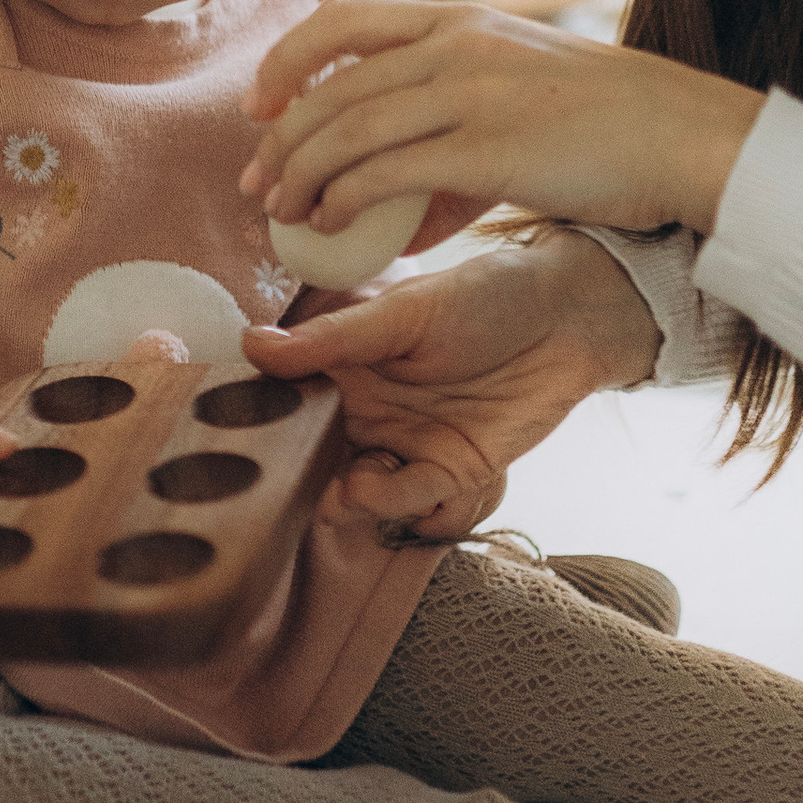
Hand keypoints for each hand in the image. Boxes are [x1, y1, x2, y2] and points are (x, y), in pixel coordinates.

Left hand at [243, 0, 760, 247]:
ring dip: (299, 173)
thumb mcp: (520, 97)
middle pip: (331, 82)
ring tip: (279, 212)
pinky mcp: (486, 148)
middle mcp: (455, 45)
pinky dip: (342, 200)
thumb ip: (454, 144)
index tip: (261, 104)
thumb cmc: (607, 126)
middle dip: (279, 134)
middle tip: (254, 180)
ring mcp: (469, 93)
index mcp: (460, 21)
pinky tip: (327, 225)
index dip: (289, 60)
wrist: (679, 133)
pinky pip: (386, 173)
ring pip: (347, 128)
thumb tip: (403, 218)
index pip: (346, 20)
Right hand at [244, 232, 660, 541]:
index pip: (290, 401)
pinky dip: (392, 506)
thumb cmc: (485, 295)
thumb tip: (254, 346)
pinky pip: (413, 501)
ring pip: (358, 488)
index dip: (262, 422)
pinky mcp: (452, 473)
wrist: (567, 316)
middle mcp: (369, 412)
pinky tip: (372, 493)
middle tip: (283, 484)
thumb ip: (333, 338)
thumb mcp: (404, 312)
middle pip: (318, 456)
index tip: (235, 437)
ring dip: (344, 498)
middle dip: (298, 477)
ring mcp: (407, 446)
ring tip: (341, 491)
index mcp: (346, 366)